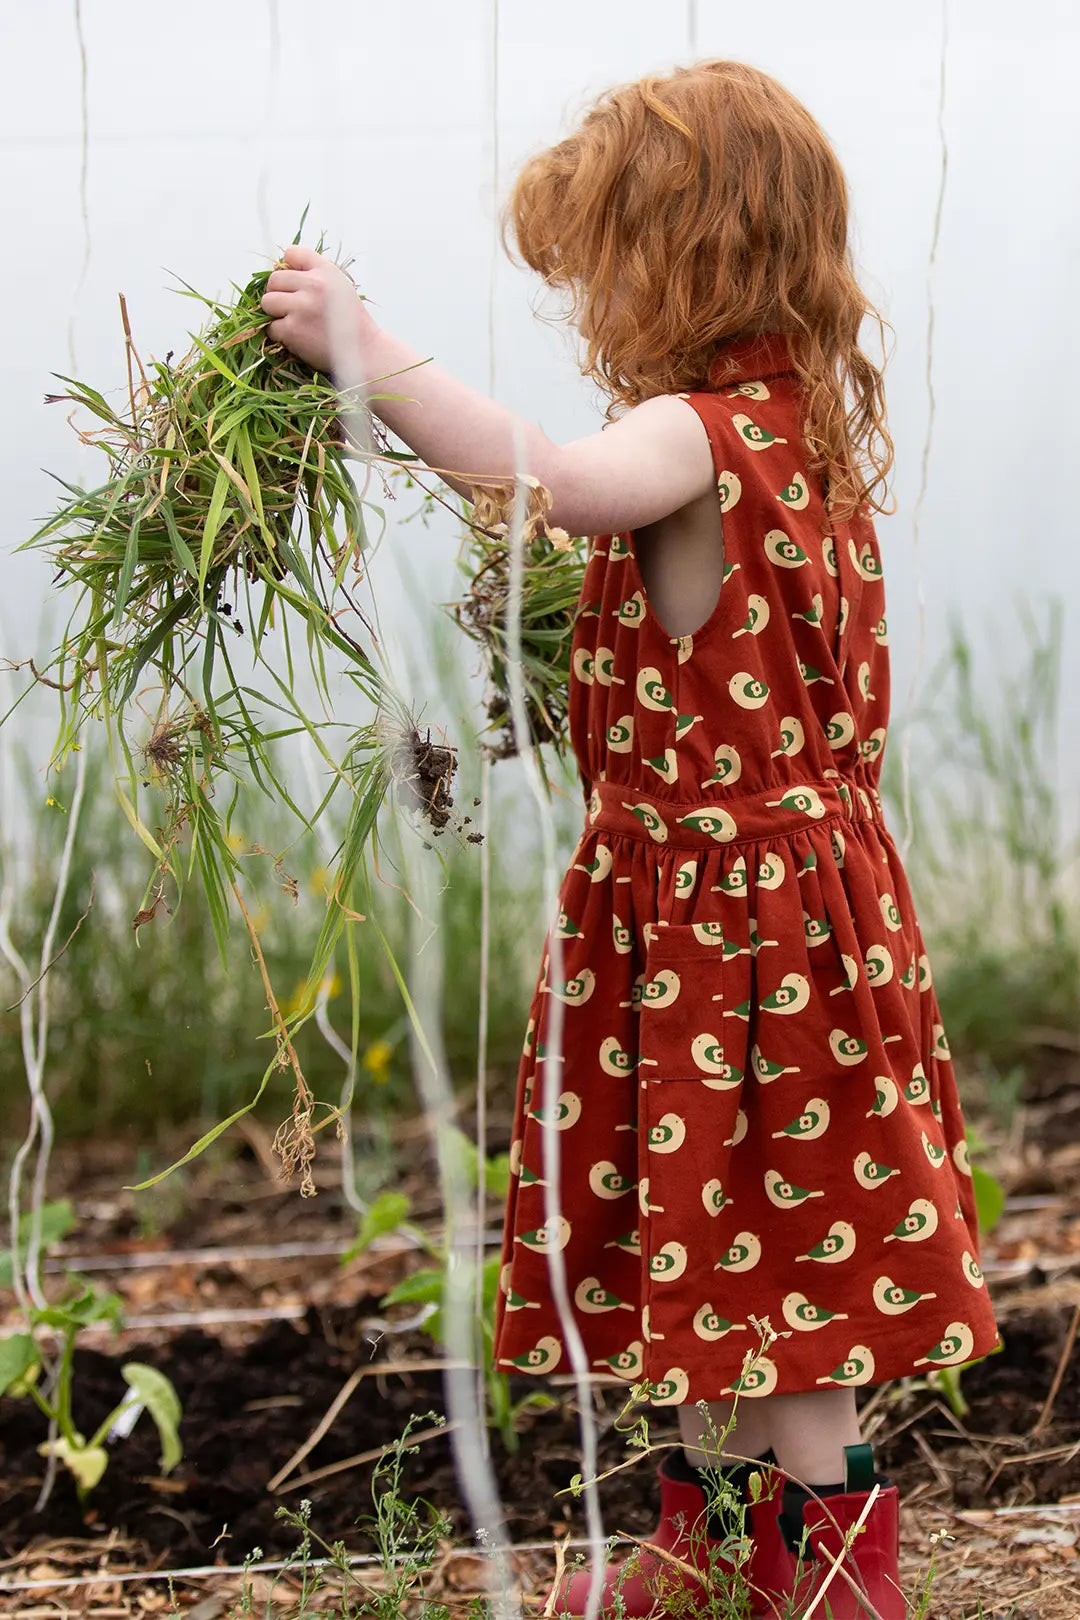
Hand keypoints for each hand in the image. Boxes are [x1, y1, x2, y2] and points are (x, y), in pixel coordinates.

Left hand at [260, 245, 374, 377]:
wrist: (365, 352)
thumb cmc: (351, 322)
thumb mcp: (340, 287)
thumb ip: (316, 275)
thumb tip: (281, 269)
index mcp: (326, 271)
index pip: (292, 253)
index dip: (287, 267)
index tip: (294, 284)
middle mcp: (313, 285)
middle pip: (274, 280)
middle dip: (279, 294)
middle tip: (292, 308)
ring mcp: (301, 307)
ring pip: (268, 301)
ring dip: (276, 313)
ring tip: (293, 322)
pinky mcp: (293, 329)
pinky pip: (272, 327)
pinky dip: (280, 335)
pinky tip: (297, 338)